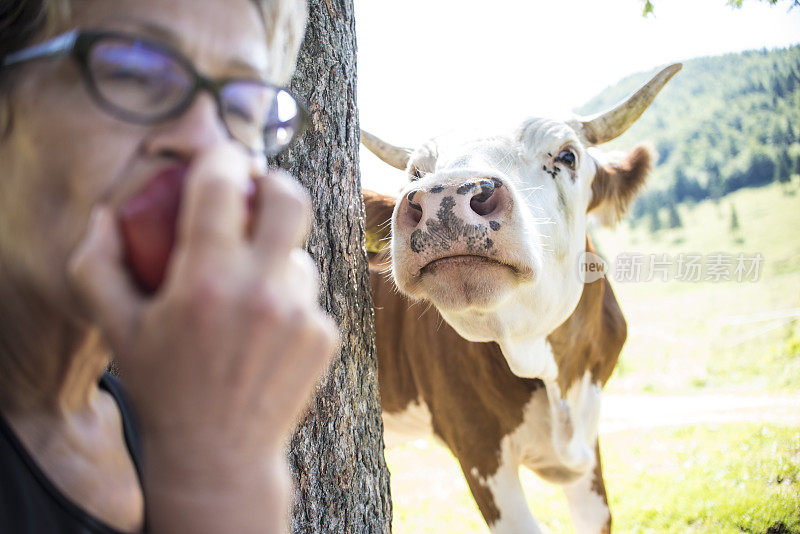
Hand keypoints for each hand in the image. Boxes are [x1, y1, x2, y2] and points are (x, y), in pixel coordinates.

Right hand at [69, 144, 338, 532]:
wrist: (220, 454)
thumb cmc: (163, 386)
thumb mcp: (116, 328)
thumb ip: (98, 264)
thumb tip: (108, 214)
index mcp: (206, 281)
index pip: (223, 184)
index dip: (222, 157)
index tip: (219, 159)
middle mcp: (261, 291)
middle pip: (290, 198)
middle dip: (272, 183)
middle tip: (256, 191)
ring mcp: (300, 314)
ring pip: (297, 253)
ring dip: (274, 255)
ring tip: (246, 291)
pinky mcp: (324, 334)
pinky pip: (307, 293)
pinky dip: (286, 297)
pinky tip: (263, 331)